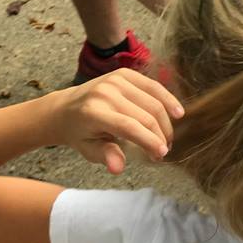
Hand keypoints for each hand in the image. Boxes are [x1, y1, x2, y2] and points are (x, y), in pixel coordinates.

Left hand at [50, 69, 183, 174]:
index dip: (149, 141)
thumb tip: (118, 169)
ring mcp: (116, 80)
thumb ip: (105, 156)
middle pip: (145, 115)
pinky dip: (168, 99)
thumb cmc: (78, 132)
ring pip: (153, 102)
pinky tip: (178, 113)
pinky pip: (154, 87)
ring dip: (165, 123)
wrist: (64, 108)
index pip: (129, 127)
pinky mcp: (124, 73)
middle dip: (159, 136)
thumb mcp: (87, 149)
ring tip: (166, 139)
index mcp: (93, 112)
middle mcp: (105, 92)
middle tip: (163, 152)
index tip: (161, 155)